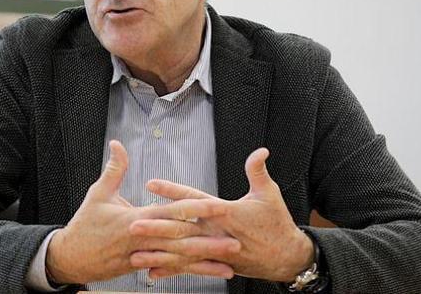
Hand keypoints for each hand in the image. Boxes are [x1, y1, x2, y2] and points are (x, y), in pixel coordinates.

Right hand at [46, 140, 240, 284]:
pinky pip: (171, 270)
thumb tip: (117, 144)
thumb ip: (114, 169)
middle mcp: (143, 241)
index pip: (169, 213)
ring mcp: (143, 258)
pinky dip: (191, 273)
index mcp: (135, 220)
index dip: (193, 209)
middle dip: (208, 241)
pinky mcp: (143, 268)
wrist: (70, 258)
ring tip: (230, 263)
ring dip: (205, 262)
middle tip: (235, 241)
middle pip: (181, 241)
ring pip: (179, 261)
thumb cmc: (84, 225)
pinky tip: (208, 273)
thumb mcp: (98, 194)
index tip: (215, 206)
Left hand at [131, 148, 313, 281]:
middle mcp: (216, 233)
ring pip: (181, 252)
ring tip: (135, 253)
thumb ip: (258, 171)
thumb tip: (260, 151)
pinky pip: (190, 267)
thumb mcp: (269, 194)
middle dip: (157, 227)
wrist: (287, 258)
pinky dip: (172, 269)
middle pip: (182, 229)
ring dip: (158, 253)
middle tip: (134, 224)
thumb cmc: (277, 225)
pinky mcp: (215, 263)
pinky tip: (153, 271)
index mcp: (226, 213)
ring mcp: (215, 251)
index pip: (195, 199)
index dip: (173, 191)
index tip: (152, 184)